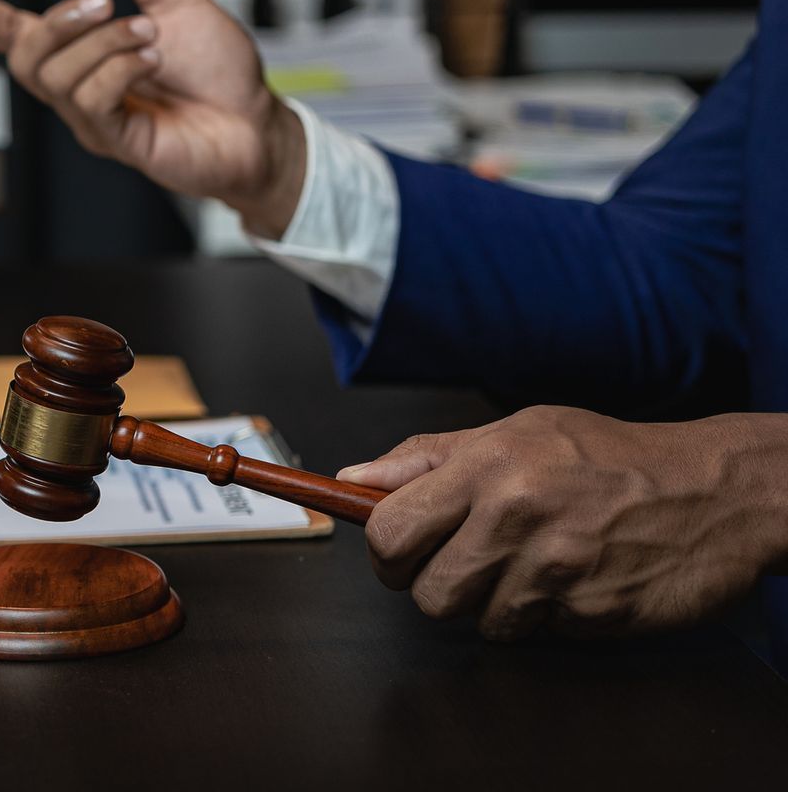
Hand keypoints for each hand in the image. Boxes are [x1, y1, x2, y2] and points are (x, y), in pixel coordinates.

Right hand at [0, 0, 304, 235]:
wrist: (256, 123)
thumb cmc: (216, 70)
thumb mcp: (175, 0)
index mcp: (82, 52)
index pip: (11, 31)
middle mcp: (76, 89)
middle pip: (25, 55)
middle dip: (61, 19)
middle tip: (110, 2)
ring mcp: (92, 120)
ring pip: (59, 75)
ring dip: (105, 43)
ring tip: (150, 36)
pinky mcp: (116, 144)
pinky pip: (91, 100)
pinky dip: (119, 70)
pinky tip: (151, 61)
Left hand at [337, 406, 787, 638]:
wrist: (714, 491)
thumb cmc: (608, 457)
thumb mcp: (516, 431)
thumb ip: (428, 458)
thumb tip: (352, 478)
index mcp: (486, 465)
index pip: (388, 530)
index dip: (384, 551)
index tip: (397, 552)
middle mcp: (514, 515)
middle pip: (425, 593)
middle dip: (435, 586)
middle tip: (465, 564)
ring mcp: (553, 568)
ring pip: (475, 621)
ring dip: (493, 604)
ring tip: (530, 564)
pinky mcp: (588, 611)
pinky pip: (532, 634)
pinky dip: (543, 616)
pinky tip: (570, 580)